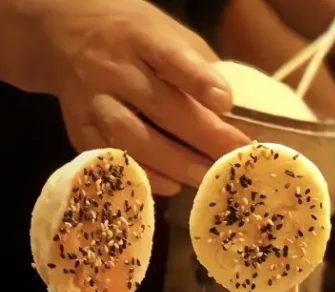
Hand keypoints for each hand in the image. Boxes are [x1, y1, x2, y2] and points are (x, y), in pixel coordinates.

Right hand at [37, 0, 250, 193]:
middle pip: (161, 108)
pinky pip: (110, 157)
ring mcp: (91, 98)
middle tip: (235, 160)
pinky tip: (171, 185)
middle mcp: (112, 66)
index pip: (172, 58)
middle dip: (204, 138)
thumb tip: (240, 113)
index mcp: (141, 37)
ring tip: (207, 178)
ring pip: (133, 138)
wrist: (63, 32)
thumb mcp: (167, 33)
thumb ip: (199, 67)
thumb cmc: (135, 38)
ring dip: (175, 164)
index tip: (226, 103)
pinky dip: (144, 174)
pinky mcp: (78, 126)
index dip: (199, 81)